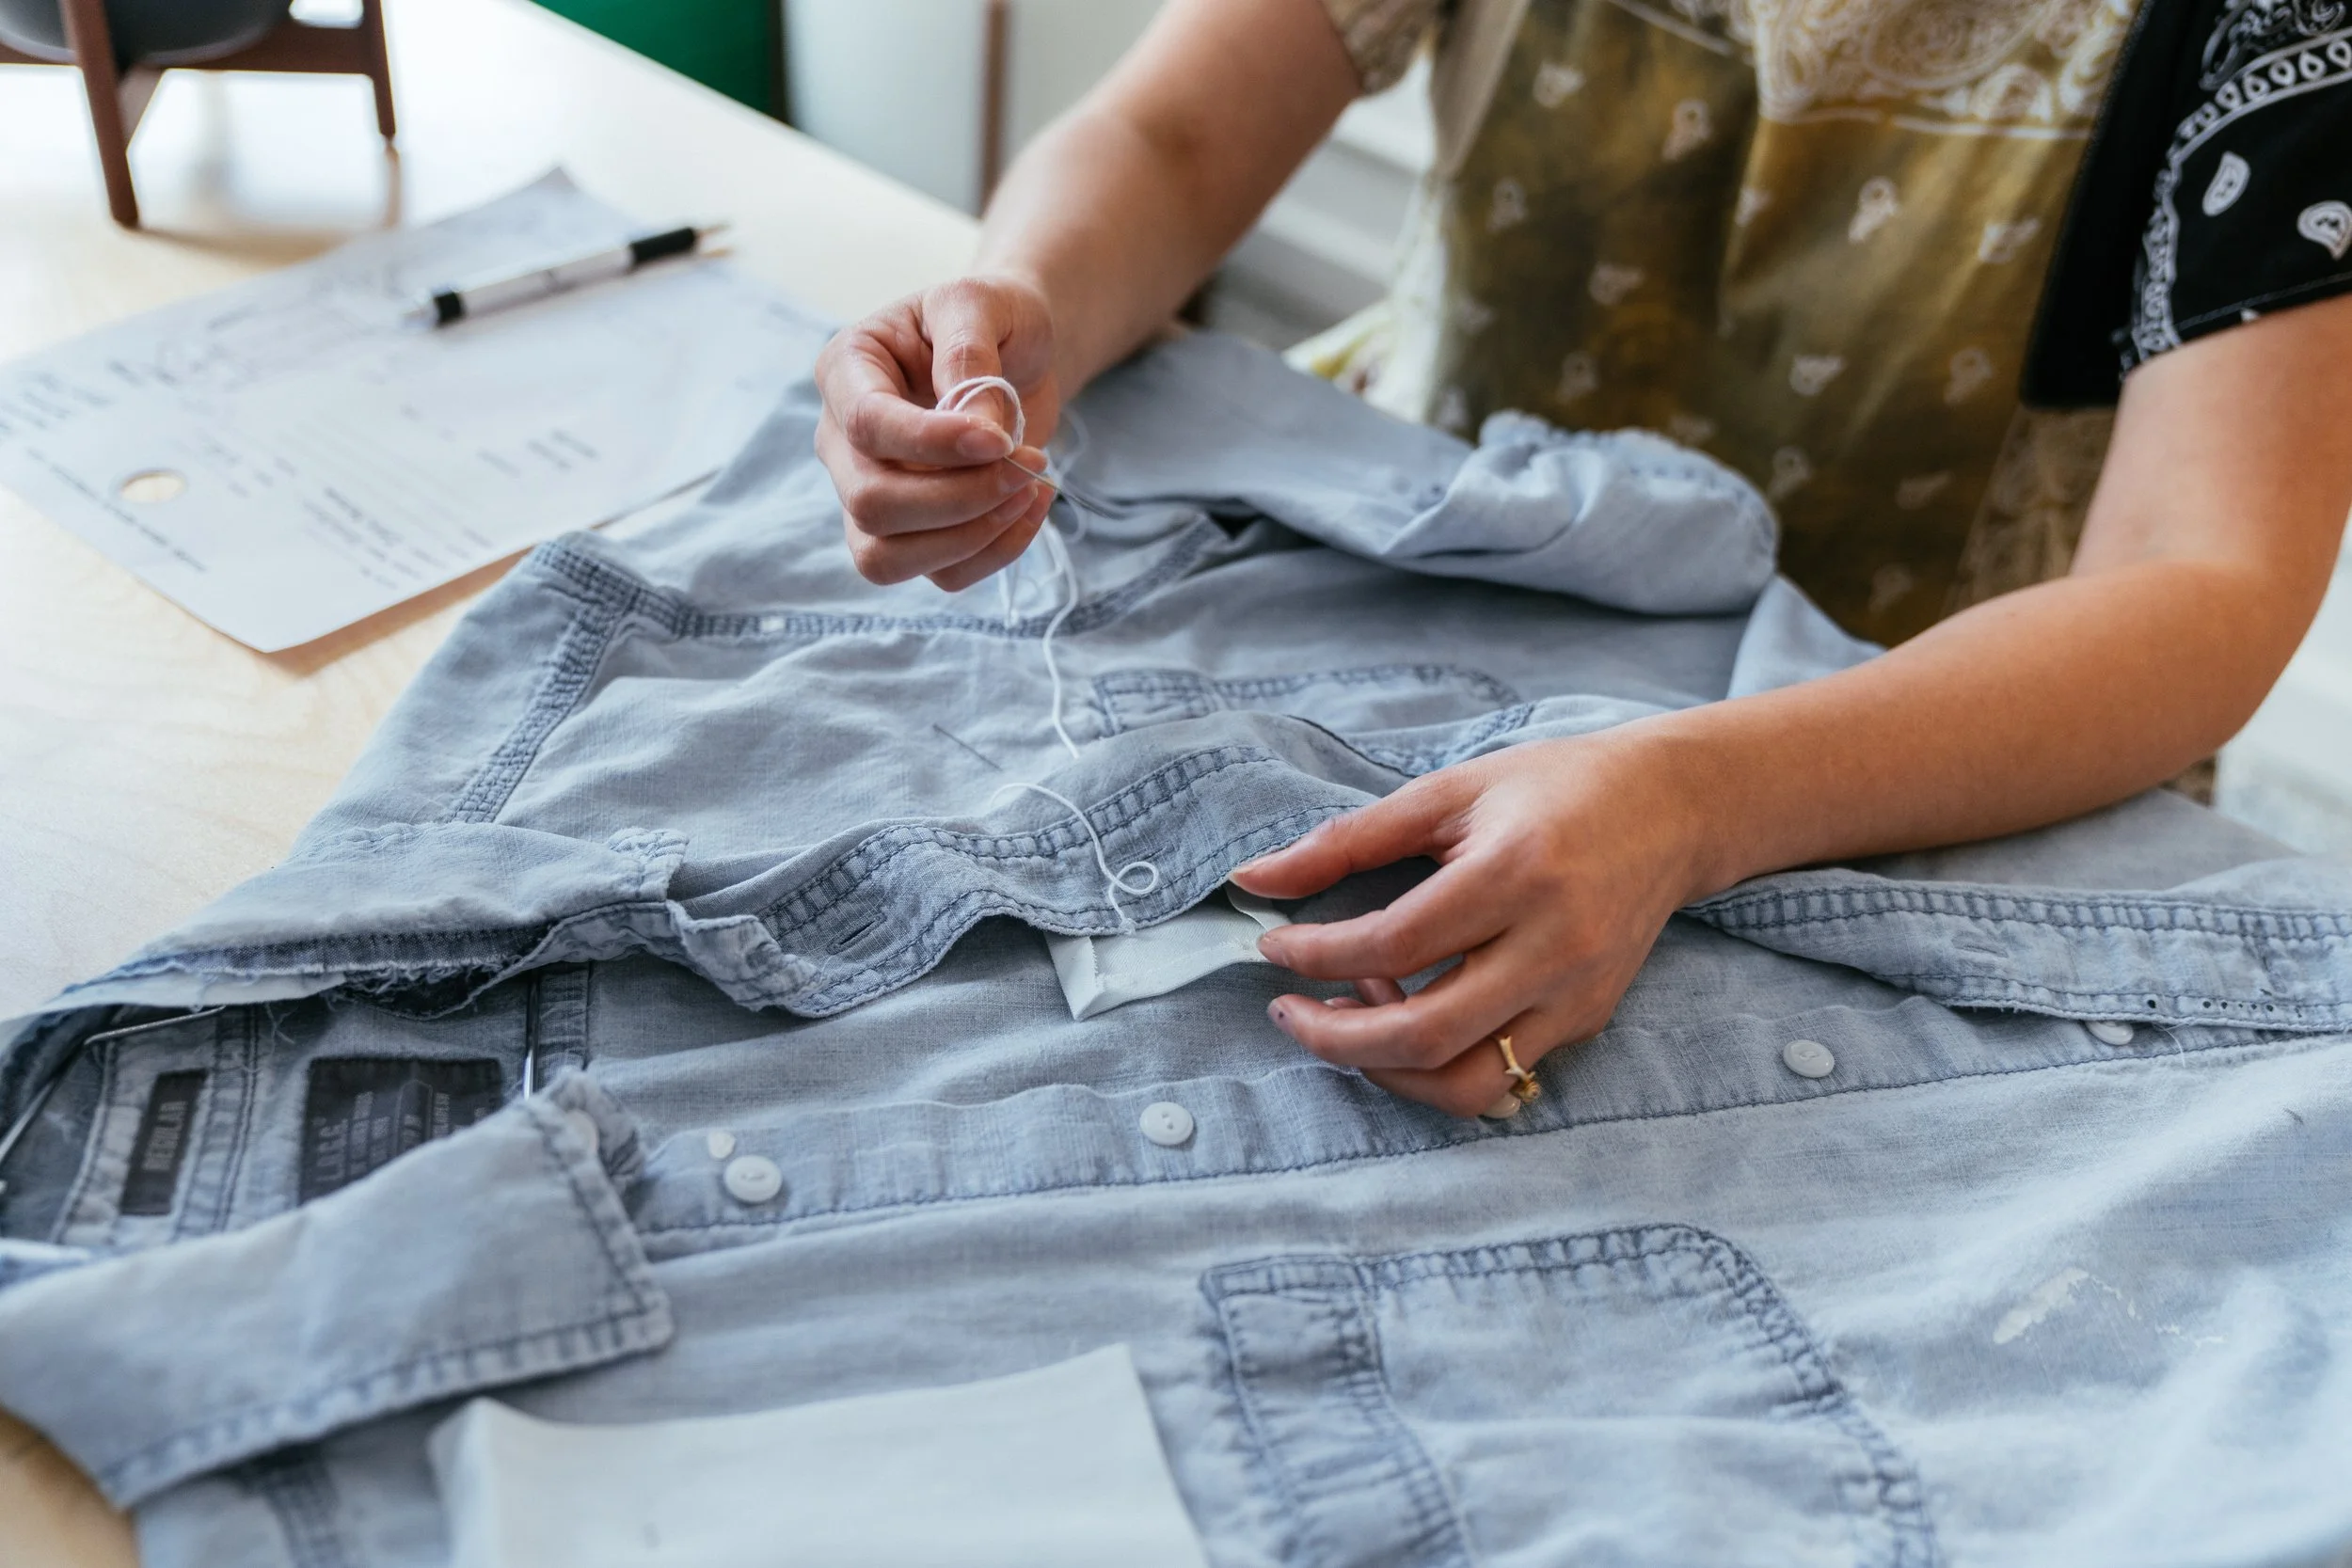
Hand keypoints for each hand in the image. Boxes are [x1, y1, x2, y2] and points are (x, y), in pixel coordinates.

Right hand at [812, 273, 1062, 589]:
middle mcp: (842, 442)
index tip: (999, 439)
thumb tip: (974, 426)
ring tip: (1031, 488)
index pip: (865, 425)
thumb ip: (969, 350)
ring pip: (887, 558)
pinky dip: (994, 553)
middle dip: (959, 497)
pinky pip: (939, 574)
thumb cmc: (992, 319)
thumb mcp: (982, 302)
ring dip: (971, 536)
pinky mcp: (911, 535)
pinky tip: (1030, 507)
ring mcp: (869, 495)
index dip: (931, 443)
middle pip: (870, 504)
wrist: (1017, 351)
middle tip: (1028, 464)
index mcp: (846, 371)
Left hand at [1229, 728, 1713, 1117]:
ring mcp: (1577, 994)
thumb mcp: (1448, 792)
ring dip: (1386, 1071)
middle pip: (1425, 1033)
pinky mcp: (1586, 1020)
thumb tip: (1254, 878)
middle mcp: (1555, 945)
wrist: (1672, 809)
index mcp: (1517, 872)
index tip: (1273, 945)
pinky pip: (1500, 1073)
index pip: (1394, 944)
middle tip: (1288, 1011)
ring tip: (1347, 1019)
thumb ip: (1347, 839)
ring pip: (1466, 1082)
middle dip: (1334, 1038)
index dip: (1317, 954)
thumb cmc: (1554, 788)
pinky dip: (1433, 1062)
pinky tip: (1403, 1013)